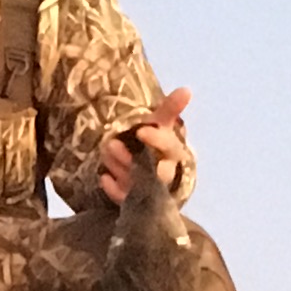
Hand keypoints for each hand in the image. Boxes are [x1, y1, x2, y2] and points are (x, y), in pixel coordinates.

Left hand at [99, 85, 193, 204]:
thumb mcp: (161, 124)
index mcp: (172, 152)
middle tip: (110, 145)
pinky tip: (104, 178)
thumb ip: (170, 109)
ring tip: (104, 153)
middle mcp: (164, 172)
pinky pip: (126, 199)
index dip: (156, 140)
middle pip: (154, 171)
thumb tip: (187, 89)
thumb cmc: (156, 142)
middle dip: (131, 159)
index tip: (141, 130)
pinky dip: (115, 190)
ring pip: (137, 184)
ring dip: (119, 169)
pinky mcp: (136, 200)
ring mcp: (150, 189)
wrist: (150, 166)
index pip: (169, 147)